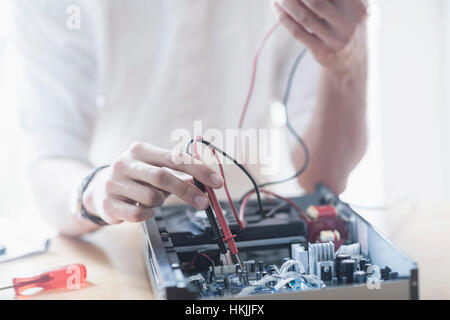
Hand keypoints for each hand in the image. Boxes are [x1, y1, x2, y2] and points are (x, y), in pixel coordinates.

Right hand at [82, 142, 222, 223]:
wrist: (98, 189)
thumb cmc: (135, 177)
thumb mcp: (155, 168)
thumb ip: (179, 172)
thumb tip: (206, 181)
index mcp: (141, 150)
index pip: (175, 157)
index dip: (199, 169)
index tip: (217, 182)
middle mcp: (125, 163)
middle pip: (163, 177)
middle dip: (187, 191)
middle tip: (203, 202)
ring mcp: (114, 183)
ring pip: (151, 198)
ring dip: (160, 203)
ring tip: (153, 199)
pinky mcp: (108, 204)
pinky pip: (138, 214)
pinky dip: (148, 214)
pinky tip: (143, 208)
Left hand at [273, 0, 367, 73]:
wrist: (352, 60)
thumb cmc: (348, 22)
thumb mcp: (355, 4)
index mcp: (359, 6)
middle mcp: (349, 23)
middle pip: (315, 0)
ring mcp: (336, 39)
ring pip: (304, 16)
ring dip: (287, 2)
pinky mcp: (322, 52)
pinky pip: (298, 32)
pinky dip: (284, 18)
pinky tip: (276, 7)